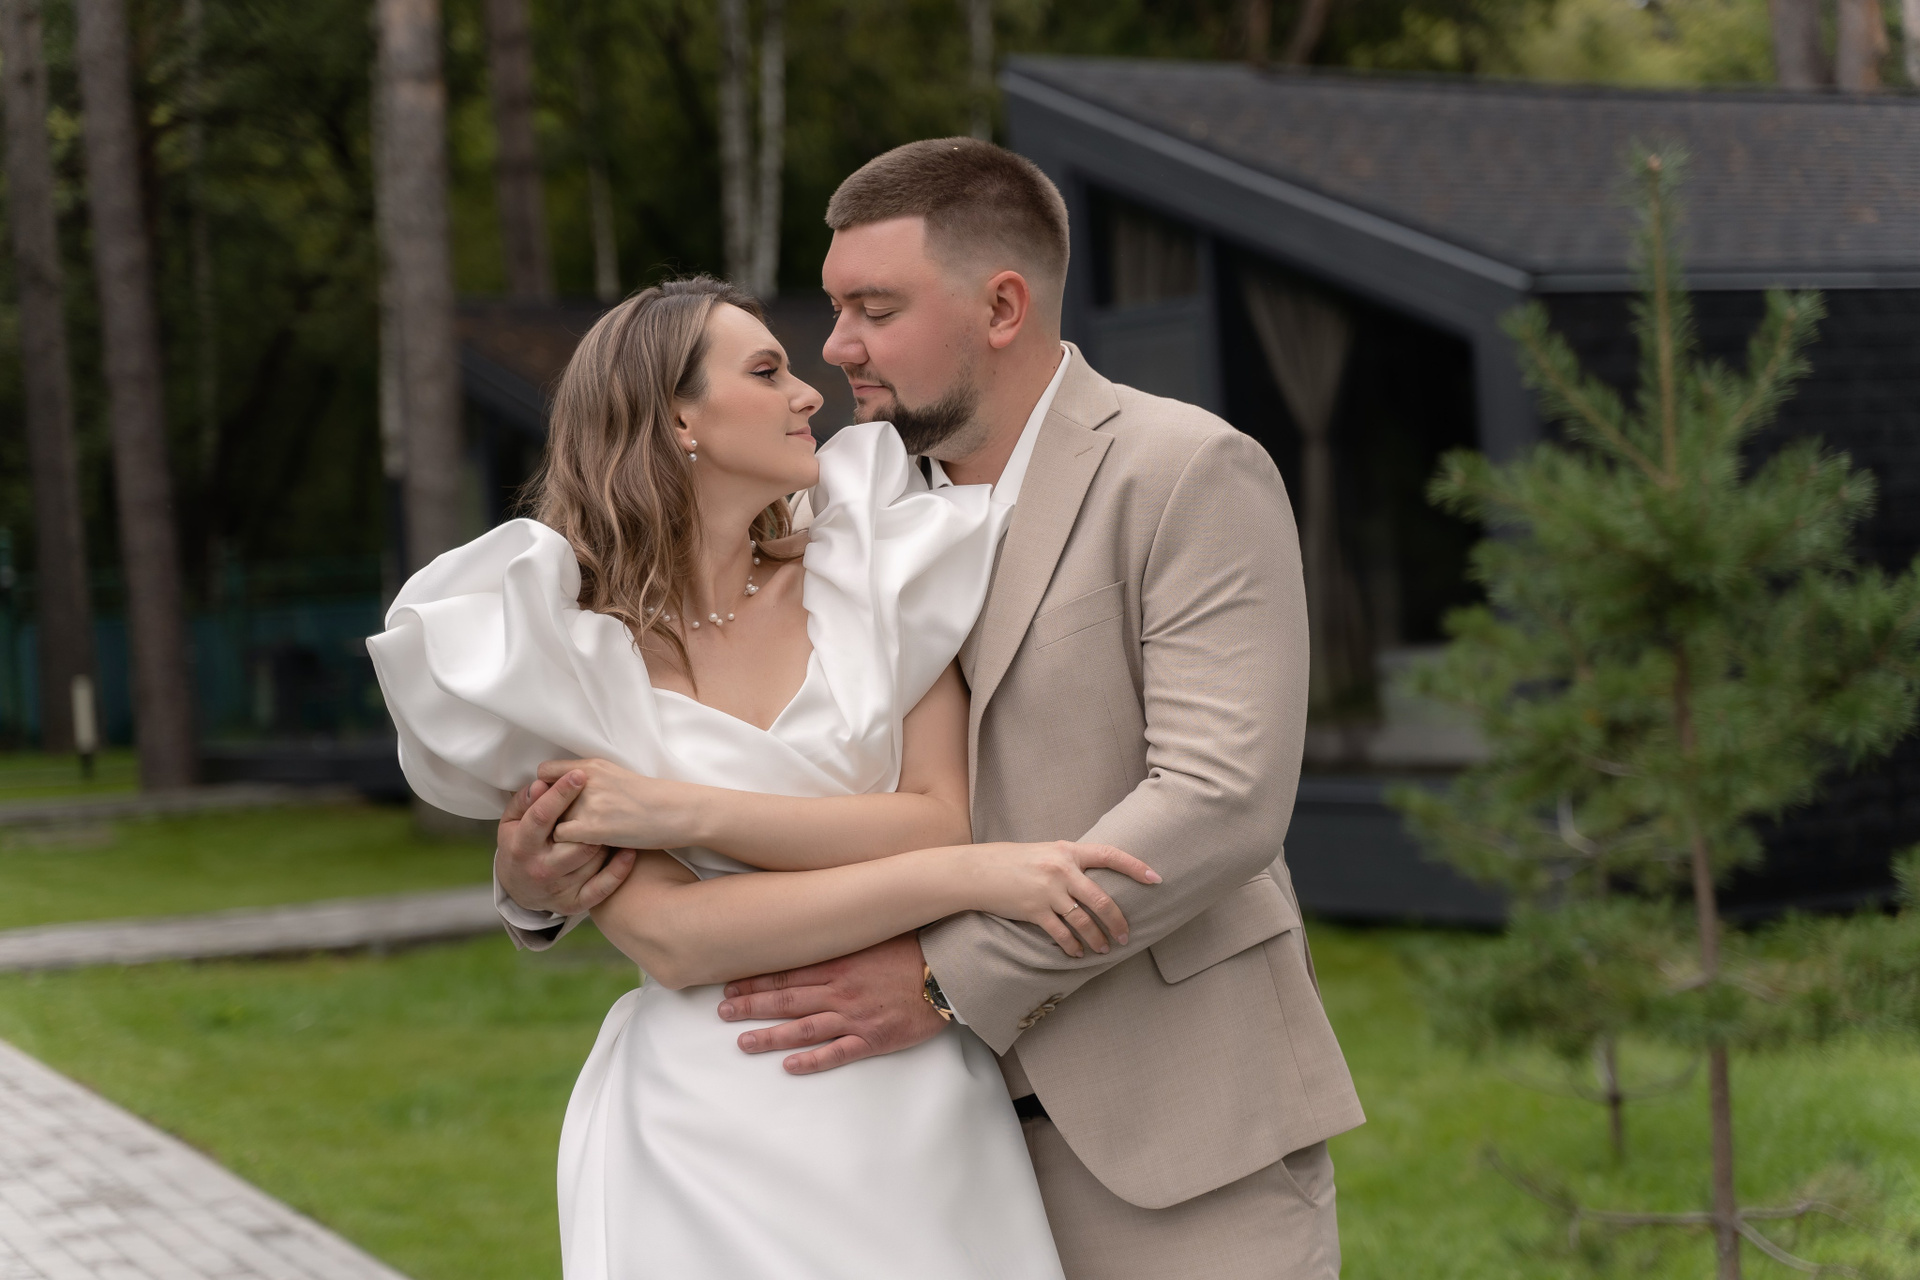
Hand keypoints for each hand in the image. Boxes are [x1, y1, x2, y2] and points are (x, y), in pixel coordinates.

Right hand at [496, 771, 637, 915]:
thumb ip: (525, 802)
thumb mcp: (511, 822)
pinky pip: (602, 887)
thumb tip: (541, 783)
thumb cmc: (519, 845)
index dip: (560, 794)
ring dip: (606, 839)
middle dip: (591, 819)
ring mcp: (559, 889)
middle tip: (603, 798)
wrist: (518, 890)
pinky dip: (619, 870)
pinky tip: (629, 851)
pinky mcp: (574, 903)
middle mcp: (540, 869)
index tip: (579, 775)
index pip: (541, 817)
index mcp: (522, 846)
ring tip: (614, 821)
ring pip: (592, 859)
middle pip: (574, 841)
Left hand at [537, 757, 704, 849]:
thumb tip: (563, 790)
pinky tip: (580, 849)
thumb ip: (588, 780)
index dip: (545, 789)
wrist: (678, 811)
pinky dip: (567, 846)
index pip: (546, 772)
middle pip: (544, 798)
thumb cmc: (651, 799)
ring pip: (550, 820)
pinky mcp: (594, 827)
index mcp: (591, 766)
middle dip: (547, 813)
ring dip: (556, 831)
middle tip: (553, 825)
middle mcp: (585, 781)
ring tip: (568, 840)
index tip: (550, 803)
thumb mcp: (616, 777)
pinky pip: (562, 838)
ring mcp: (588, 804)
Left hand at [717, 934, 945, 1074]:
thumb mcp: (874, 933)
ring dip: (770, 1036)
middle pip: (786, 999)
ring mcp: (855, 1016)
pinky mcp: (873, 1038)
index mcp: (839, 962)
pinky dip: (811, 1061)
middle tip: (722, 1010)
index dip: (755, 979)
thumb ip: (844, 938)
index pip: (786, 972)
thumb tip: (815, 929)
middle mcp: (840, 990)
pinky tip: (789, 1065)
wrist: (948, 972)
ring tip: (743, 1042)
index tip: (731, 983)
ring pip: (803, 1028)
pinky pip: (836, 1053)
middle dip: (750, 1005)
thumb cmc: (914, 949)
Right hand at [957, 841, 1159, 957]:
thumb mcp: (1046, 852)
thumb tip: (1096, 876)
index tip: (1156, 879)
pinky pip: (1061, 934)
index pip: (1110, 855)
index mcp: (1068, 850)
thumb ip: (1071, 862)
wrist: (979, 870)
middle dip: (1118, 921)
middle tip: (1127, 935)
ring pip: (1084, 921)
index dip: (1135, 867)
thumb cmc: (1015, 861)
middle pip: (1101, 899)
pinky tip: (1077, 953)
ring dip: (1097, 939)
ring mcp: (1048, 891)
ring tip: (1104, 949)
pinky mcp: (1035, 910)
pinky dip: (1072, 946)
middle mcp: (1061, 869)